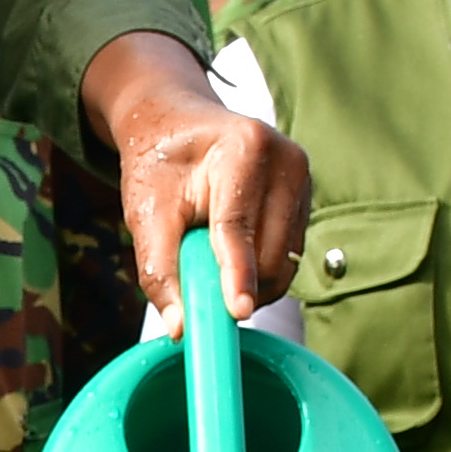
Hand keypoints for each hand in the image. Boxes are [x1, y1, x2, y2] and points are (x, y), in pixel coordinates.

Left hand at [82, 29, 305, 311]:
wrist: (176, 124)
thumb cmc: (159, 162)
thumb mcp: (145, 213)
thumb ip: (159, 270)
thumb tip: (180, 327)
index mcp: (244, 148)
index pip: (240, 225)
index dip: (238, 274)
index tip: (236, 312)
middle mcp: (286, 159)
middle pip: (270, 253)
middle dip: (236, 284)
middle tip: (197, 286)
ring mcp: (302, 178)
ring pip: (285, 262)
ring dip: (249, 280)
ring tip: (211, 257)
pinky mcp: (306, 198)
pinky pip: (290, 256)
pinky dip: (261, 269)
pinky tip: (233, 253)